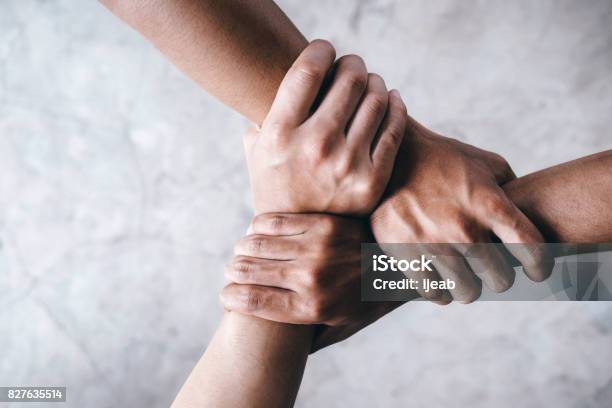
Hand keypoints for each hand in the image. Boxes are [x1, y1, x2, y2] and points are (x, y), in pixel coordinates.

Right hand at [220, 213, 398, 351]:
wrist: (401, 264)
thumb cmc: (367, 300)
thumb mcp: (342, 328)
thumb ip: (309, 339)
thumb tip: (280, 349)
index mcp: (310, 309)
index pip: (250, 301)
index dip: (229, 296)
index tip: (226, 294)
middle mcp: (310, 278)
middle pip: (246, 271)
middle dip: (232, 272)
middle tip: (234, 271)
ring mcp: (316, 248)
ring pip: (255, 243)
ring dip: (242, 249)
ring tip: (244, 252)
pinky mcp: (323, 224)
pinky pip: (273, 221)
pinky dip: (258, 227)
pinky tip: (259, 233)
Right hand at [245, 40, 406, 214]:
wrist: (298, 241)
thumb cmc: (276, 189)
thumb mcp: (257, 154)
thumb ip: (263, 118)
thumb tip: (272, 87)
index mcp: (279, 134)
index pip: (308, 70)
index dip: (321, 50)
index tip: (325, 50)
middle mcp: (314, 145)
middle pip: (349, 79)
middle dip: (352, 65)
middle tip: (352, 67)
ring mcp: (346, 164)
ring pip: (376, 99)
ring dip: (375, 82)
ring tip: (369, 84)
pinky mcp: (372, 180)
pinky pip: (394, 128)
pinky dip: (396, 105)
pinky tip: (391, 99)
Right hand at [370, 116, 553, 302]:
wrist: (389, 155)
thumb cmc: (442, 159)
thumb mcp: (485, 163)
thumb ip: (512, 192)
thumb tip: (531, 222)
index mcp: (489, 203)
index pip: (532, 251)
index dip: (540, 266)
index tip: (536, 270)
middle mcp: (463, 227)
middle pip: (500, 280)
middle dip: (498, 276)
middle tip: (490, 269)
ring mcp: (432, 243)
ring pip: (467, 293)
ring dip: (468, 286)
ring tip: (463, 275)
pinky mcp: (403, 253)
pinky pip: (434, 293)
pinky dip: (440, 290)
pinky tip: (439, 277)